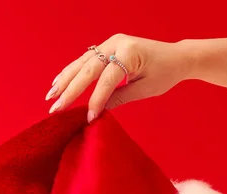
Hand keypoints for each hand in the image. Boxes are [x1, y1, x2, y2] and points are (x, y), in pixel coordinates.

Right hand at [45, 34, 188, 121]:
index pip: (107, 79)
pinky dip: (72, 72)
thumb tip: (98, 112)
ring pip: (82, 63)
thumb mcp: (145, 89)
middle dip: (70, 90)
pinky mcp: (107, 47)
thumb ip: (120, 98)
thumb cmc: (165, 73)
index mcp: (130, 52)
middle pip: (88, 69)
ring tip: (51, 96)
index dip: (96, 99)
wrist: (176, 56)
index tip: (88, 118)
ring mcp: (110, 43)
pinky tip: (59, 83)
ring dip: (65, 79)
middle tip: (56, 108)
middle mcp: (117, 43)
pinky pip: (85, 60)